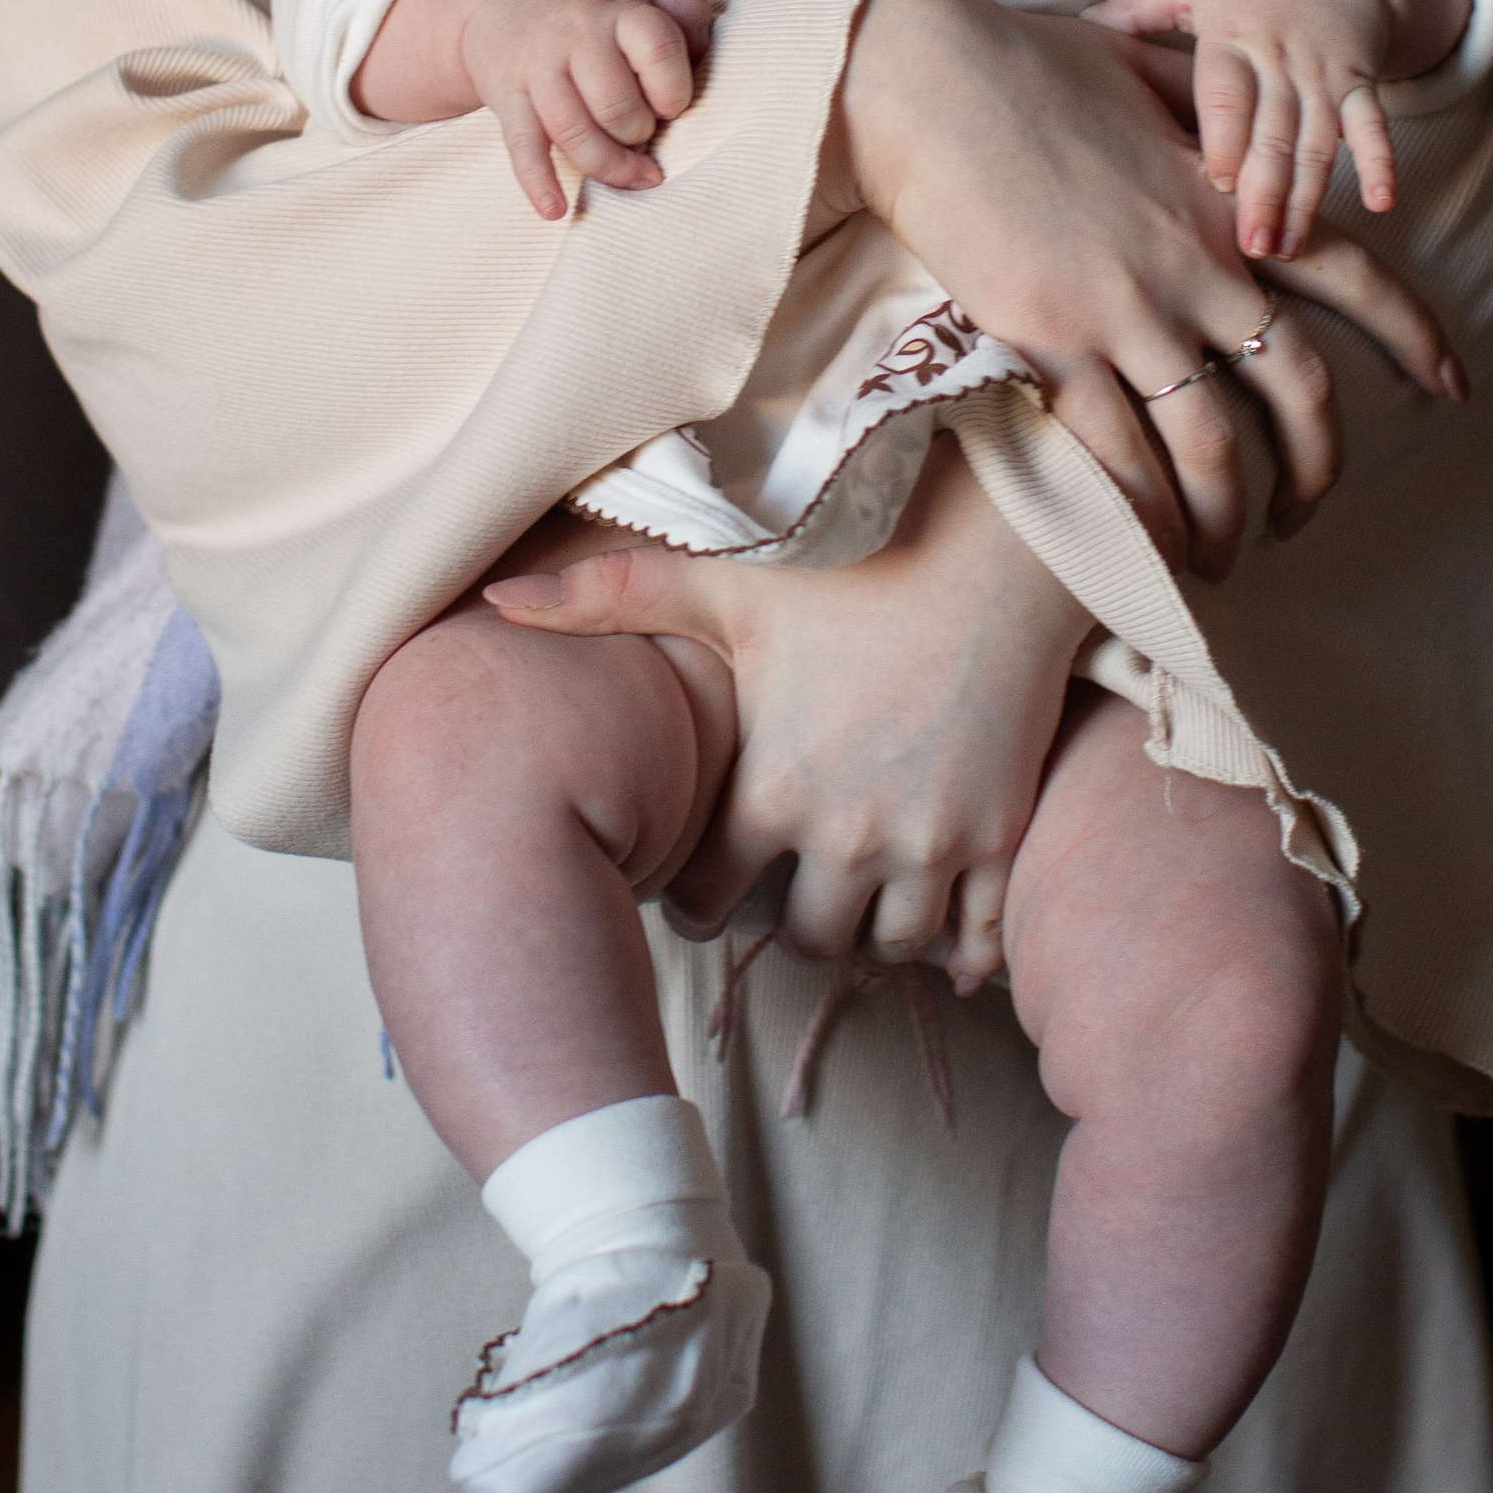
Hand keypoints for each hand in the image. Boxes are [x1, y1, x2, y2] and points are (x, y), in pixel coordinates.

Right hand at [455, 0, 718, 220]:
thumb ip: (683, 5)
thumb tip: (704, 49)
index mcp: (616, 8)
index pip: (656, 49)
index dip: (673, 89)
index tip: (672, 106)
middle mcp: (575, 35)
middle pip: (615, 104)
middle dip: (638, 133)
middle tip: (642, 134)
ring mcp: (537, 67)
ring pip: (573, 132)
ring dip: (608, 165)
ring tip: (632, 176)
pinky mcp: (507, 97)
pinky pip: (522, 146)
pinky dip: (538, 183)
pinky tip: (555, 210)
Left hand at [482, 446, 1087, 974]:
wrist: (993, 544)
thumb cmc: (852, 559)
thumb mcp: (724, 581)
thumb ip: (605, 596)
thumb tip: (493, 597)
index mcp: (771, 789)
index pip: (711, 899)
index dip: (699, 897)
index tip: (703, 884)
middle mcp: (847, 835)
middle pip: (807, 940)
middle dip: (791, 923)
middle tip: (786, 896)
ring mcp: (930, 844)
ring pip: (890, 947)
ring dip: (872, 934)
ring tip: (857, 902)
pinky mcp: (1000, 836)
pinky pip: (978, 940)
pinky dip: (962, 948)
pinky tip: (947, 938)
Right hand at [833, 0, 1460, 576]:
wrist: (927, 78)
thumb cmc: (1025, 61)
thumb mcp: (1146, 71)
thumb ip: (1204, 111)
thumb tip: (1226, 128)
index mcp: (1230, 200)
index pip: (1356, 277)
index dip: (1414, 338)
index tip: (1450, 390)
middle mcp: (1199, 263)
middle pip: (1298, 389)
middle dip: (1315, 470)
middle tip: (1302, 518)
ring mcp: (1128, 307)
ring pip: (1212, 444)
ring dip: (1223, 517)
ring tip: (1214, 557)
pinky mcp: (1052, 339)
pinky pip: (1118, 452)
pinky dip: (1141, 510)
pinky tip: (1142, 543)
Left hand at [1090, 0, 1458, 258]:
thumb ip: (1141, 8)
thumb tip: (1080, 21)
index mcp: (1231, 35)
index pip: (1228, 92)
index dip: (1225, 136)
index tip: (1216, 182)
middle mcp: (1280, 57)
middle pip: (1273, 130)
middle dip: (1264, 190)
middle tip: (1251, 247)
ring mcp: (1324, 71)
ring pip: (1318, 141)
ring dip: (1308, 196)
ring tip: (1291, 247)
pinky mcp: (1361, 80)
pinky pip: (1374, 123)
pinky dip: (1381, 162)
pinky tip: (1383, 204)